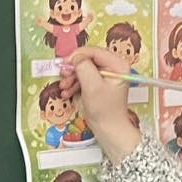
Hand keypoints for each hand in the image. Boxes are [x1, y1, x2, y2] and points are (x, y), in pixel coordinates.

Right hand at [59, 45, 141, 162]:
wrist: (108, 129)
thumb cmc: (105, 110)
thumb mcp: (92, 87)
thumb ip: (84, 68)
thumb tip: (75, 58)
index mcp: (118, 65)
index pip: (95, 51)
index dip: (78, 55)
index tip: (65, 63)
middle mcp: (113, 67)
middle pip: (88, 59)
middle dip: (74, 67)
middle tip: (63, 75)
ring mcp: (105, 76)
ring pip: (84, 68)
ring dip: (71, 77)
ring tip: (64, 88)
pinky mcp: (98, 84)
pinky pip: (84, 77)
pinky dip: (74, 84)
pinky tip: (67, 92)